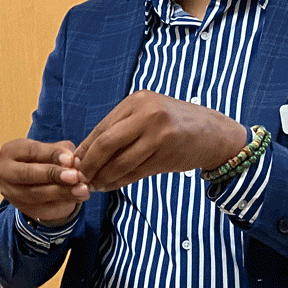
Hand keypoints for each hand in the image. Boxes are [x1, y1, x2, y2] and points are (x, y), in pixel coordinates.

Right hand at [0, 138, 89, 225]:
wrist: (38, 180)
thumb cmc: (45, 158)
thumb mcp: (53, 150)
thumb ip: (62, 152)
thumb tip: (73, 161)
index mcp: (10, 151)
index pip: (31, 151)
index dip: (52, 155)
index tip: (71, 159)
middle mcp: (4, 172)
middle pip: (27, 174)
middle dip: (53, 175)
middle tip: (75, 176)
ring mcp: (11, 192)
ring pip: (35, 194)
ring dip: (61, 192)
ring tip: (82, 189)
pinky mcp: (22, 208)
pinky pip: (42, 207)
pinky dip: (63, 202)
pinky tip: (78, 198)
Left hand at [75, 91, 247, 192]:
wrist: (214, 133)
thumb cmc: (174, 125)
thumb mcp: (148, 115)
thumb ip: (120, 129)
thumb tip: (84, 153)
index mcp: (138, 101)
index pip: (102, 128)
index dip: (84, 149)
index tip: (73, 164)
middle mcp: (148, 114)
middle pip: (106, 144)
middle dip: (89, 164)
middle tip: (80, 178)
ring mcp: (158, 134)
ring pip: (120, 161)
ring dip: (103, 177)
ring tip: (94, 185)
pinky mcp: (167, 153)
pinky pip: (135, 172)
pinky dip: (119, 181)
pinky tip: (110, 186)